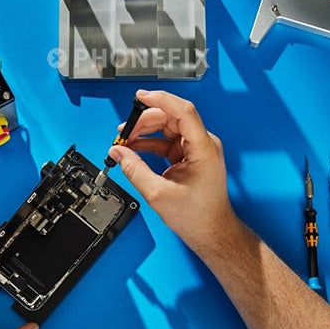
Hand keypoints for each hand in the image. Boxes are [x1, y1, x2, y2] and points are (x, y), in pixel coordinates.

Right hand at [109, 89, 237, 257]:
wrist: (211, 231)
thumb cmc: (197, 216)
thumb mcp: (158, 194)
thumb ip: (135, 170)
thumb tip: (118, 153)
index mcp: (203, 148)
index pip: (183, 111)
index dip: (161, 100)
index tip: (140, 97)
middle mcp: (203, 144)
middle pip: (172, 118)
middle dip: (145, 121)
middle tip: (123, 131)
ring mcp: (197, 149)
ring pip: (168, 128)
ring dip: (145, 132)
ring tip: (124, 141)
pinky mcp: (190, 157)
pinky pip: (168, 142)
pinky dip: (150, 144)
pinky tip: (134, 149)